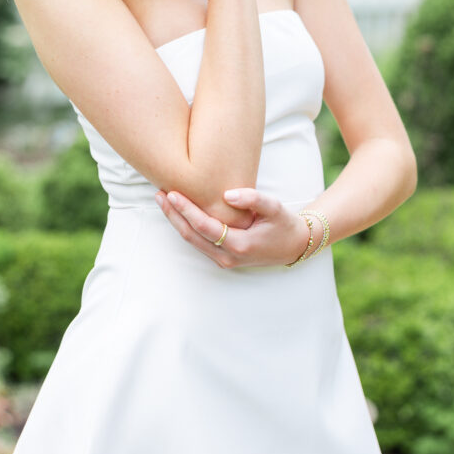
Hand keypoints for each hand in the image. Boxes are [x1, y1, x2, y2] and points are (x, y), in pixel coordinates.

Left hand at [154, 188, 312, 268]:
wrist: (295, 246)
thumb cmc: (284, 224)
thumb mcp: (275, 208)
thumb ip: (252, 199)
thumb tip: (226, 194)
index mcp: (239, 245)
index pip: (204, 226)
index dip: (186, 210)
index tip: (172, 193)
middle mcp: (228, 257)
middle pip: (191, 236)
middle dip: (173, 215)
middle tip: (159, 194)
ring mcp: (224, 260)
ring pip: (192, 241)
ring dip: (176, 221)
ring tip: (163, 201)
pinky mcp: (223, 258)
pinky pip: (199, 242)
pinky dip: (186, 227)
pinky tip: (179, 213)